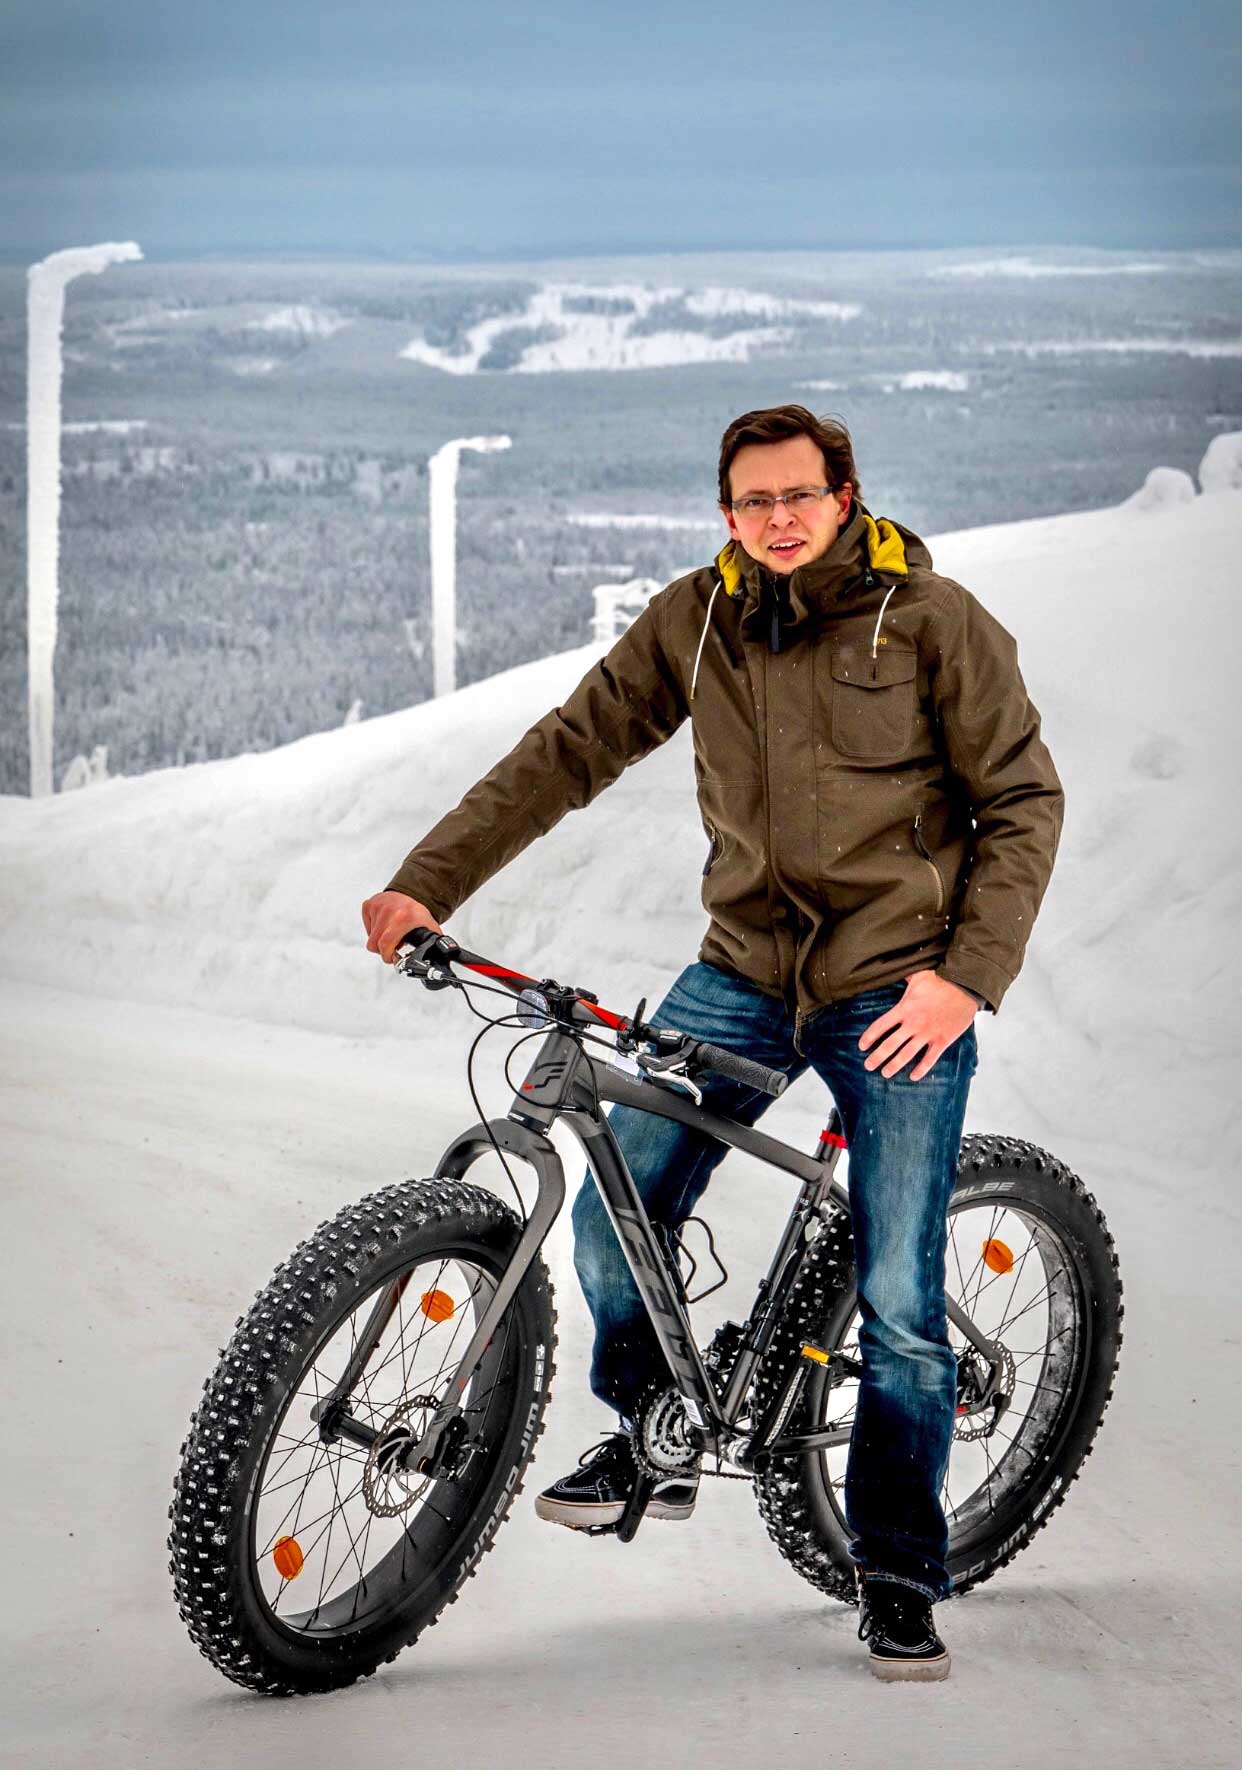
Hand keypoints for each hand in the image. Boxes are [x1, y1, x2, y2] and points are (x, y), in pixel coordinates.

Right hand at [361, 891, 442, 963]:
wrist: (410, 893)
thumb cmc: (417, 913)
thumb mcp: (428, 928)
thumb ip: (430, 945)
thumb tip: (437, 961)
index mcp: (404, 918)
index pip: (385, 943)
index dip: (387, 955)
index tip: (392, 958)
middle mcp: (389, 911)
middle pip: (374, 944)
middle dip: (383, 950)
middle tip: (392, 947)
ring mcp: (377, 907)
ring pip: (371, 937)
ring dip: (379, 939)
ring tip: (391, 933)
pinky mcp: (369, 905)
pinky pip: (367, 927)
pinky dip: (373, 930)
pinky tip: (384, 925)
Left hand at [858, 970, 977, 1080]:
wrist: (965, 986)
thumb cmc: (940, 978)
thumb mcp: (917, 975)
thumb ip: (903, 978)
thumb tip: (892, 970)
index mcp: (904, 1009)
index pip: (880, 1026)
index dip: (869, 1037)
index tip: (862, 1046)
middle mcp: (913, 1024)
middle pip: (890, 1045)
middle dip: (877, 1057)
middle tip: (868, 1066)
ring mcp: (928, 1033)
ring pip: (906, 1055)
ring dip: (894, 1065)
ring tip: (885, 1073)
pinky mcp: (942, 1040)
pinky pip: (929, 1059)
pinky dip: (921, 1069)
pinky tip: (913, 1077)